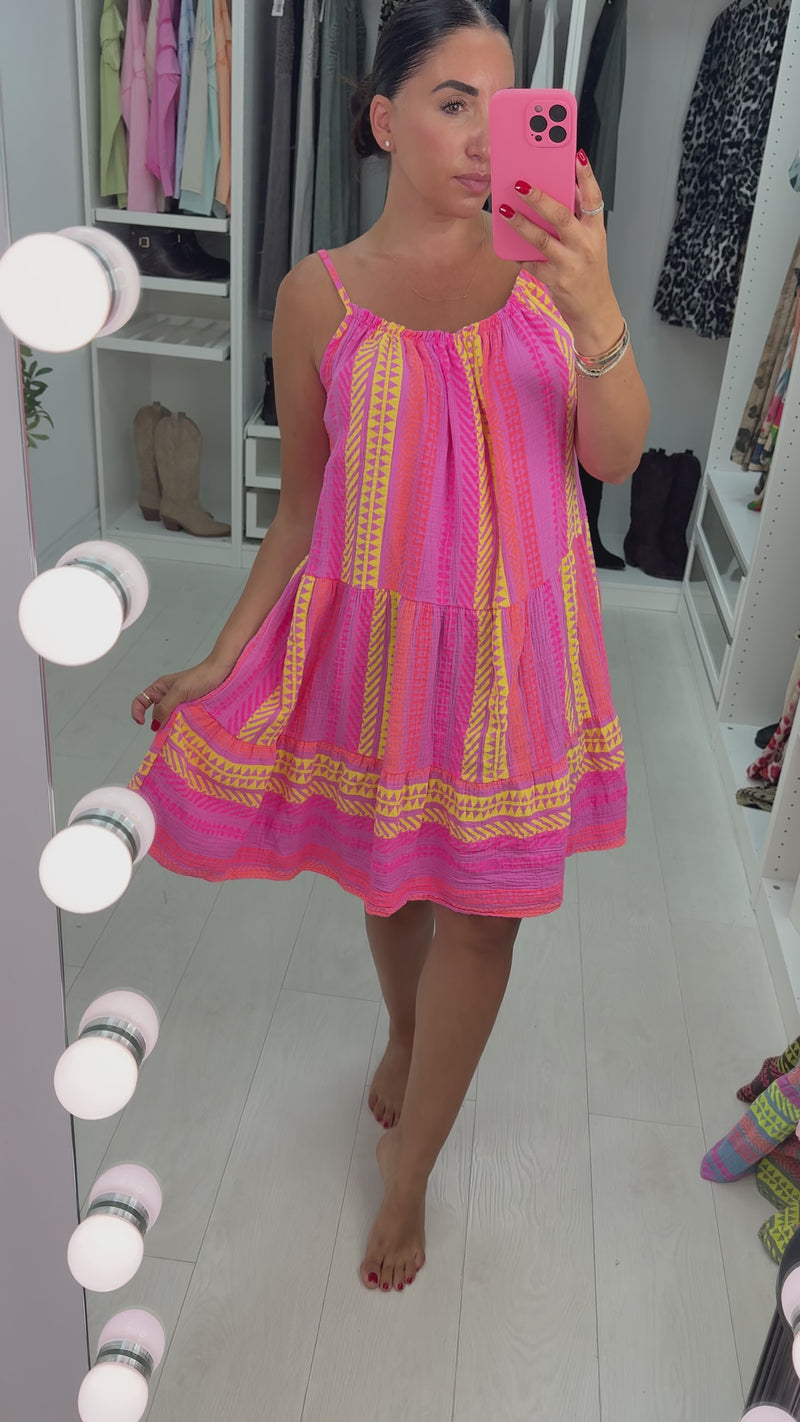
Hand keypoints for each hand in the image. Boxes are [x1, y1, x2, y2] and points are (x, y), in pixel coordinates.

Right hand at [131, 655, 233, 731]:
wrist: (221, 673)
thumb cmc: (200, 676)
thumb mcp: (179, 691)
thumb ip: (165, 706)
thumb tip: (155, 724)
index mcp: (160, 688)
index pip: (140, 701)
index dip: (137, 712)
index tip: (142, 723)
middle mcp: (167, 697)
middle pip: (156, 714)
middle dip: (159, 723)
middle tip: (168, 730)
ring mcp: (179, 705)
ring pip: (169, 720)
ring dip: (172, 726)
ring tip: (180, 728)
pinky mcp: (190, 711)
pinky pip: (182, 721)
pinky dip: (182, 726)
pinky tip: (187, 729)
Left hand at [499, 151, 622, 352]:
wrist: (595, 312)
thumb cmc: (590, 273)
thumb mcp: (591, 243)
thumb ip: (578, 220)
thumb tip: (561, 191)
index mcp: (595, 231)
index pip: (593, 198)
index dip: (586, 176)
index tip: (576, 155)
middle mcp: (585, 245)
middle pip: (561, 215)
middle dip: (539, 197)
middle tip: (520, 183)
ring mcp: (570, 264)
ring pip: (541, 239)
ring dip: (520, 223)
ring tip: (505, 210)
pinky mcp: (555, 280)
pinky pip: (531, 262)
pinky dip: (518, 253)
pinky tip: (508, 243)